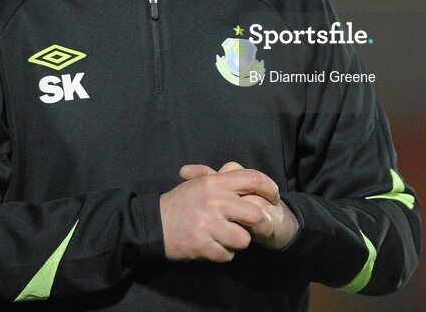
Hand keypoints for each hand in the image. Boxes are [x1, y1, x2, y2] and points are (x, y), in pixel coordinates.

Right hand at [159, 165, 279, 261]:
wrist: (152, 224)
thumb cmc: (180, 202)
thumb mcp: (198, 183)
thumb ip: (220, 176)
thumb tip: (238, 171)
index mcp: (215, 182)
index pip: (253, 179)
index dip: (269, 188)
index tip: (273, 197)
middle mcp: (214, 201)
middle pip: (255, 214)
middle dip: (258, 223)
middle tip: (253, 226)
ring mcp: (208, 225)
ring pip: (243, 239)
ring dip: (239, 241)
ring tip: (229, 237)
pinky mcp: (202, 246)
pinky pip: (228, 255)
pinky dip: (224, 253)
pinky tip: (214, 246)